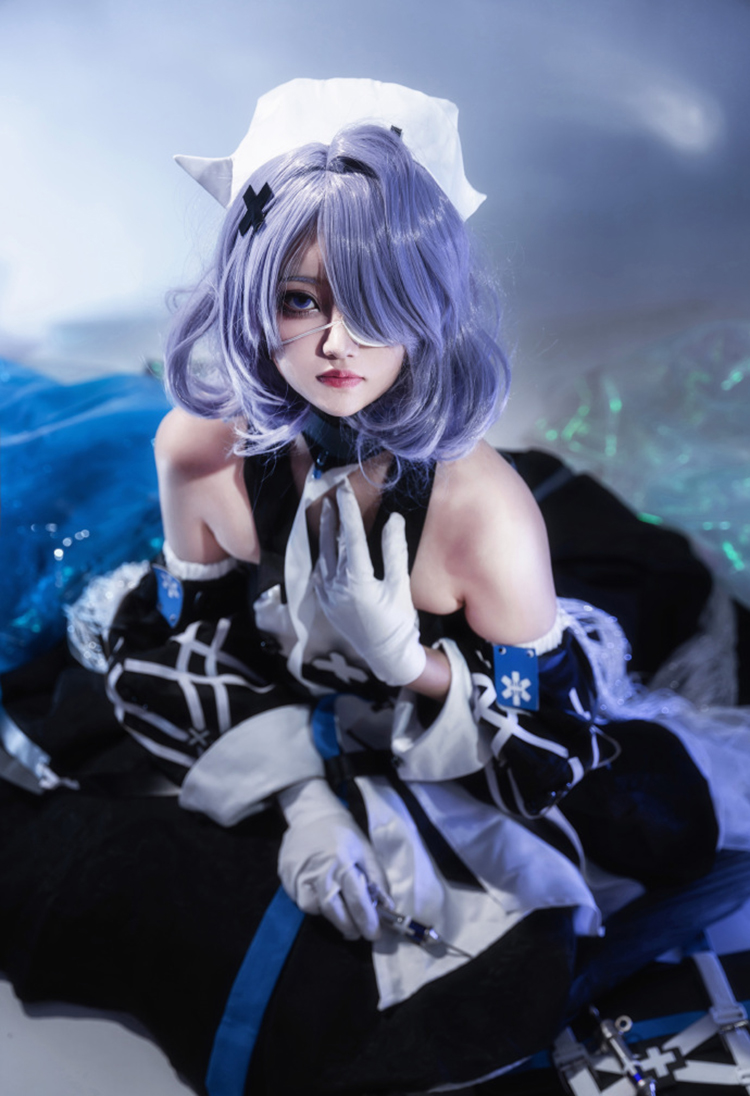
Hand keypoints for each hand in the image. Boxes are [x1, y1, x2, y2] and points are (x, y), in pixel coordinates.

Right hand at [278, 779, 388, 939]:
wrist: (311, 814)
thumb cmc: (343, 833)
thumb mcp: (366, 851)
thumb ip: (378, 879)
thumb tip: (387, 907)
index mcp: (343, 862)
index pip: (357, 900)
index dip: (367, 921)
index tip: (374, 934)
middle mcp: (320, 871)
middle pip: (333, 911)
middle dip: (348, 927)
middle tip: (358, 932)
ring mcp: (299, 874)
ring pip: (313, 908)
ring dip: (328, 914)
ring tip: (339, 908)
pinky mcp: (286, 876)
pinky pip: (300, 899)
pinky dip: (313, 902)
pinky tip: (321, 893)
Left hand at [312, 479, 426, 686]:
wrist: (387, 657)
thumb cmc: (398, 622)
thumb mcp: (401, 586)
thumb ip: (394, 551)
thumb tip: (392, 519)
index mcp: (357, 580)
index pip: (350, 536)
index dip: (348, 510)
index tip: (345, 489)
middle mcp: (337, 586)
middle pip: (332, 543)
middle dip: (333, 517)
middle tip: (334, 495)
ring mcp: (328, 596)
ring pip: (322, 557)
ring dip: (324, 535)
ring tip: (326, 514)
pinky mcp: (326, 604)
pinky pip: (319, 574)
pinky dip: (322, 557)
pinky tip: (325, 548)